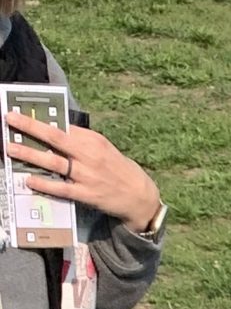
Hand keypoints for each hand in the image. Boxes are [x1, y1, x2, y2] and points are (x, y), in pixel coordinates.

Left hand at [6, 113, 161, 229]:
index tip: (22, 112)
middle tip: (10, 119)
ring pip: (53, 162)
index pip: (63, 126)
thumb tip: (57, 131)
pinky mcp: (86, 194)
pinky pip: (61, 188)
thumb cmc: (118, 169)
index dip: (41, 118)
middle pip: (55, 137)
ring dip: (30, 154)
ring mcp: (86, 176)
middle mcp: (89, 155)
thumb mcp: (103, 148)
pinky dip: (44, 184)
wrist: (140, 196)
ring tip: (10, 148)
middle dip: (30, 127)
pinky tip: (30, 180)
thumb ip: (81, 140)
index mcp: (93, 140)